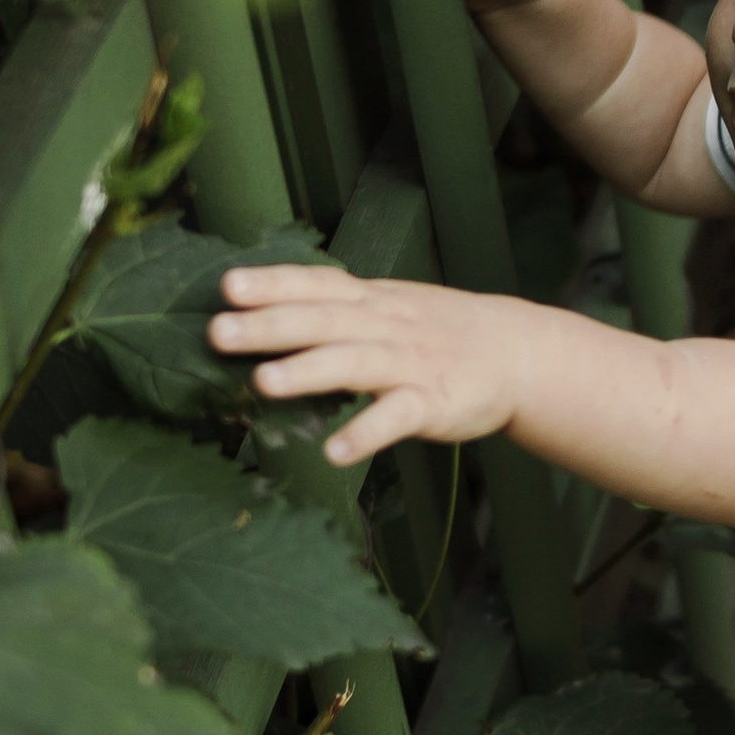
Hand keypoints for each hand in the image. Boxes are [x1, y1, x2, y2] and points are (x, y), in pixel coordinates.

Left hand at [208, 259, 525, 461]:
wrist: (516, 353)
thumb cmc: (436, 332)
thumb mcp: (387, 307)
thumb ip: (334, 310)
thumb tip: (261, 313)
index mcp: (371, 301)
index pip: (317, 284)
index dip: (273, 283)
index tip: (227, 285)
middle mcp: (386, 325)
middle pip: (323, 321)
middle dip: (270, 325)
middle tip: (218, 331)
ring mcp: (411, 364)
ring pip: (354, 363)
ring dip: (307, 372)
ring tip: (262, 382)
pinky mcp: (434, 402)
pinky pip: (396, 417)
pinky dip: (366, 433)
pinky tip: (334, 451)